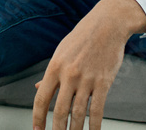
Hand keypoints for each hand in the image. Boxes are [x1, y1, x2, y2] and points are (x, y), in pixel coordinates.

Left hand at [31, 0, 145, 129]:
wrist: (107, 25)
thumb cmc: (82, 37)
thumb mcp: (61, 52)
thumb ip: (51, 73)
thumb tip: (38, 88)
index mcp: (55, 67)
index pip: (42, 98)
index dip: (38, 117)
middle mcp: (69, 74)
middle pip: (60, 110)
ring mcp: (87, 79)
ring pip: (78, 113)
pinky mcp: (103, 82)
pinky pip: (98, 109)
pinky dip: (95, 125)